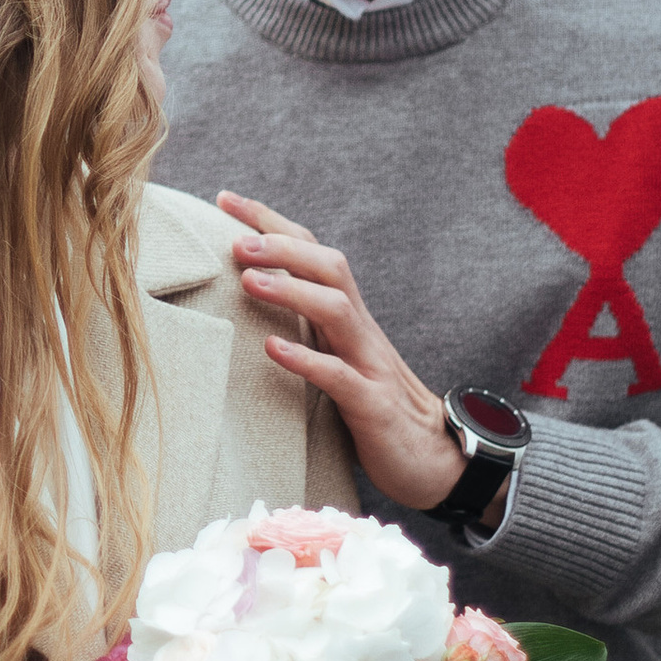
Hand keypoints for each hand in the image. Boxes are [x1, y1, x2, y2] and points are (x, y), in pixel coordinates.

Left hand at [216, 188, 459, 513]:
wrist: (435, 461)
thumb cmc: (374, 409)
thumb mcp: (337, 360)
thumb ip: (306, 329)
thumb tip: (248, 303)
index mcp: (348, 318)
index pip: (312, 253)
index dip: (272, 222)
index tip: (226, 199)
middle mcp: (360, 331)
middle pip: (330, 267)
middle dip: (281, 246)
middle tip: (234, 240)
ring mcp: (370, 366)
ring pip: (337, 310)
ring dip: (291, 290)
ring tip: (248, 281)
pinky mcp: (373, 406)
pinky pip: (341, 376)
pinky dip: (307, 359)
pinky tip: (274, 349)